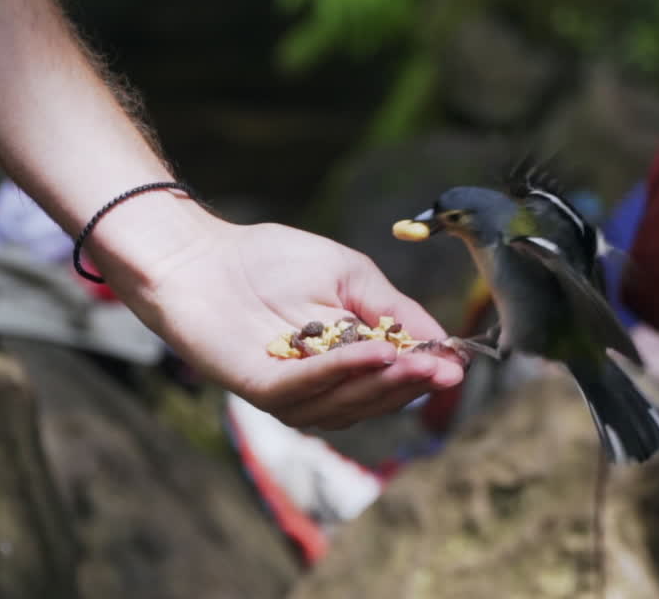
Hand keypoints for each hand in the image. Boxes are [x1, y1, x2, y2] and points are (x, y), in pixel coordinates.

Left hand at [100, 210, 464, 429]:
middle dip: (409, 383)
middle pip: (375, 399)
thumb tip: (444, 344)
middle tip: (440, 369)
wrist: (201, 253)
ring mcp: (290, 391)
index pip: (394, 378)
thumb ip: (392, 309)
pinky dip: (341, 373)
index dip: (427, 374)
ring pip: (344, 403)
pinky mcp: (259, 387)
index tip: (457, 366)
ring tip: (410, 360)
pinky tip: (372, 353)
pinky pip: (306, 390)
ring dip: (380, 383)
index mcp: (346, 359)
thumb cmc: (271, 260)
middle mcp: (321, 385)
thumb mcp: (350, 276)